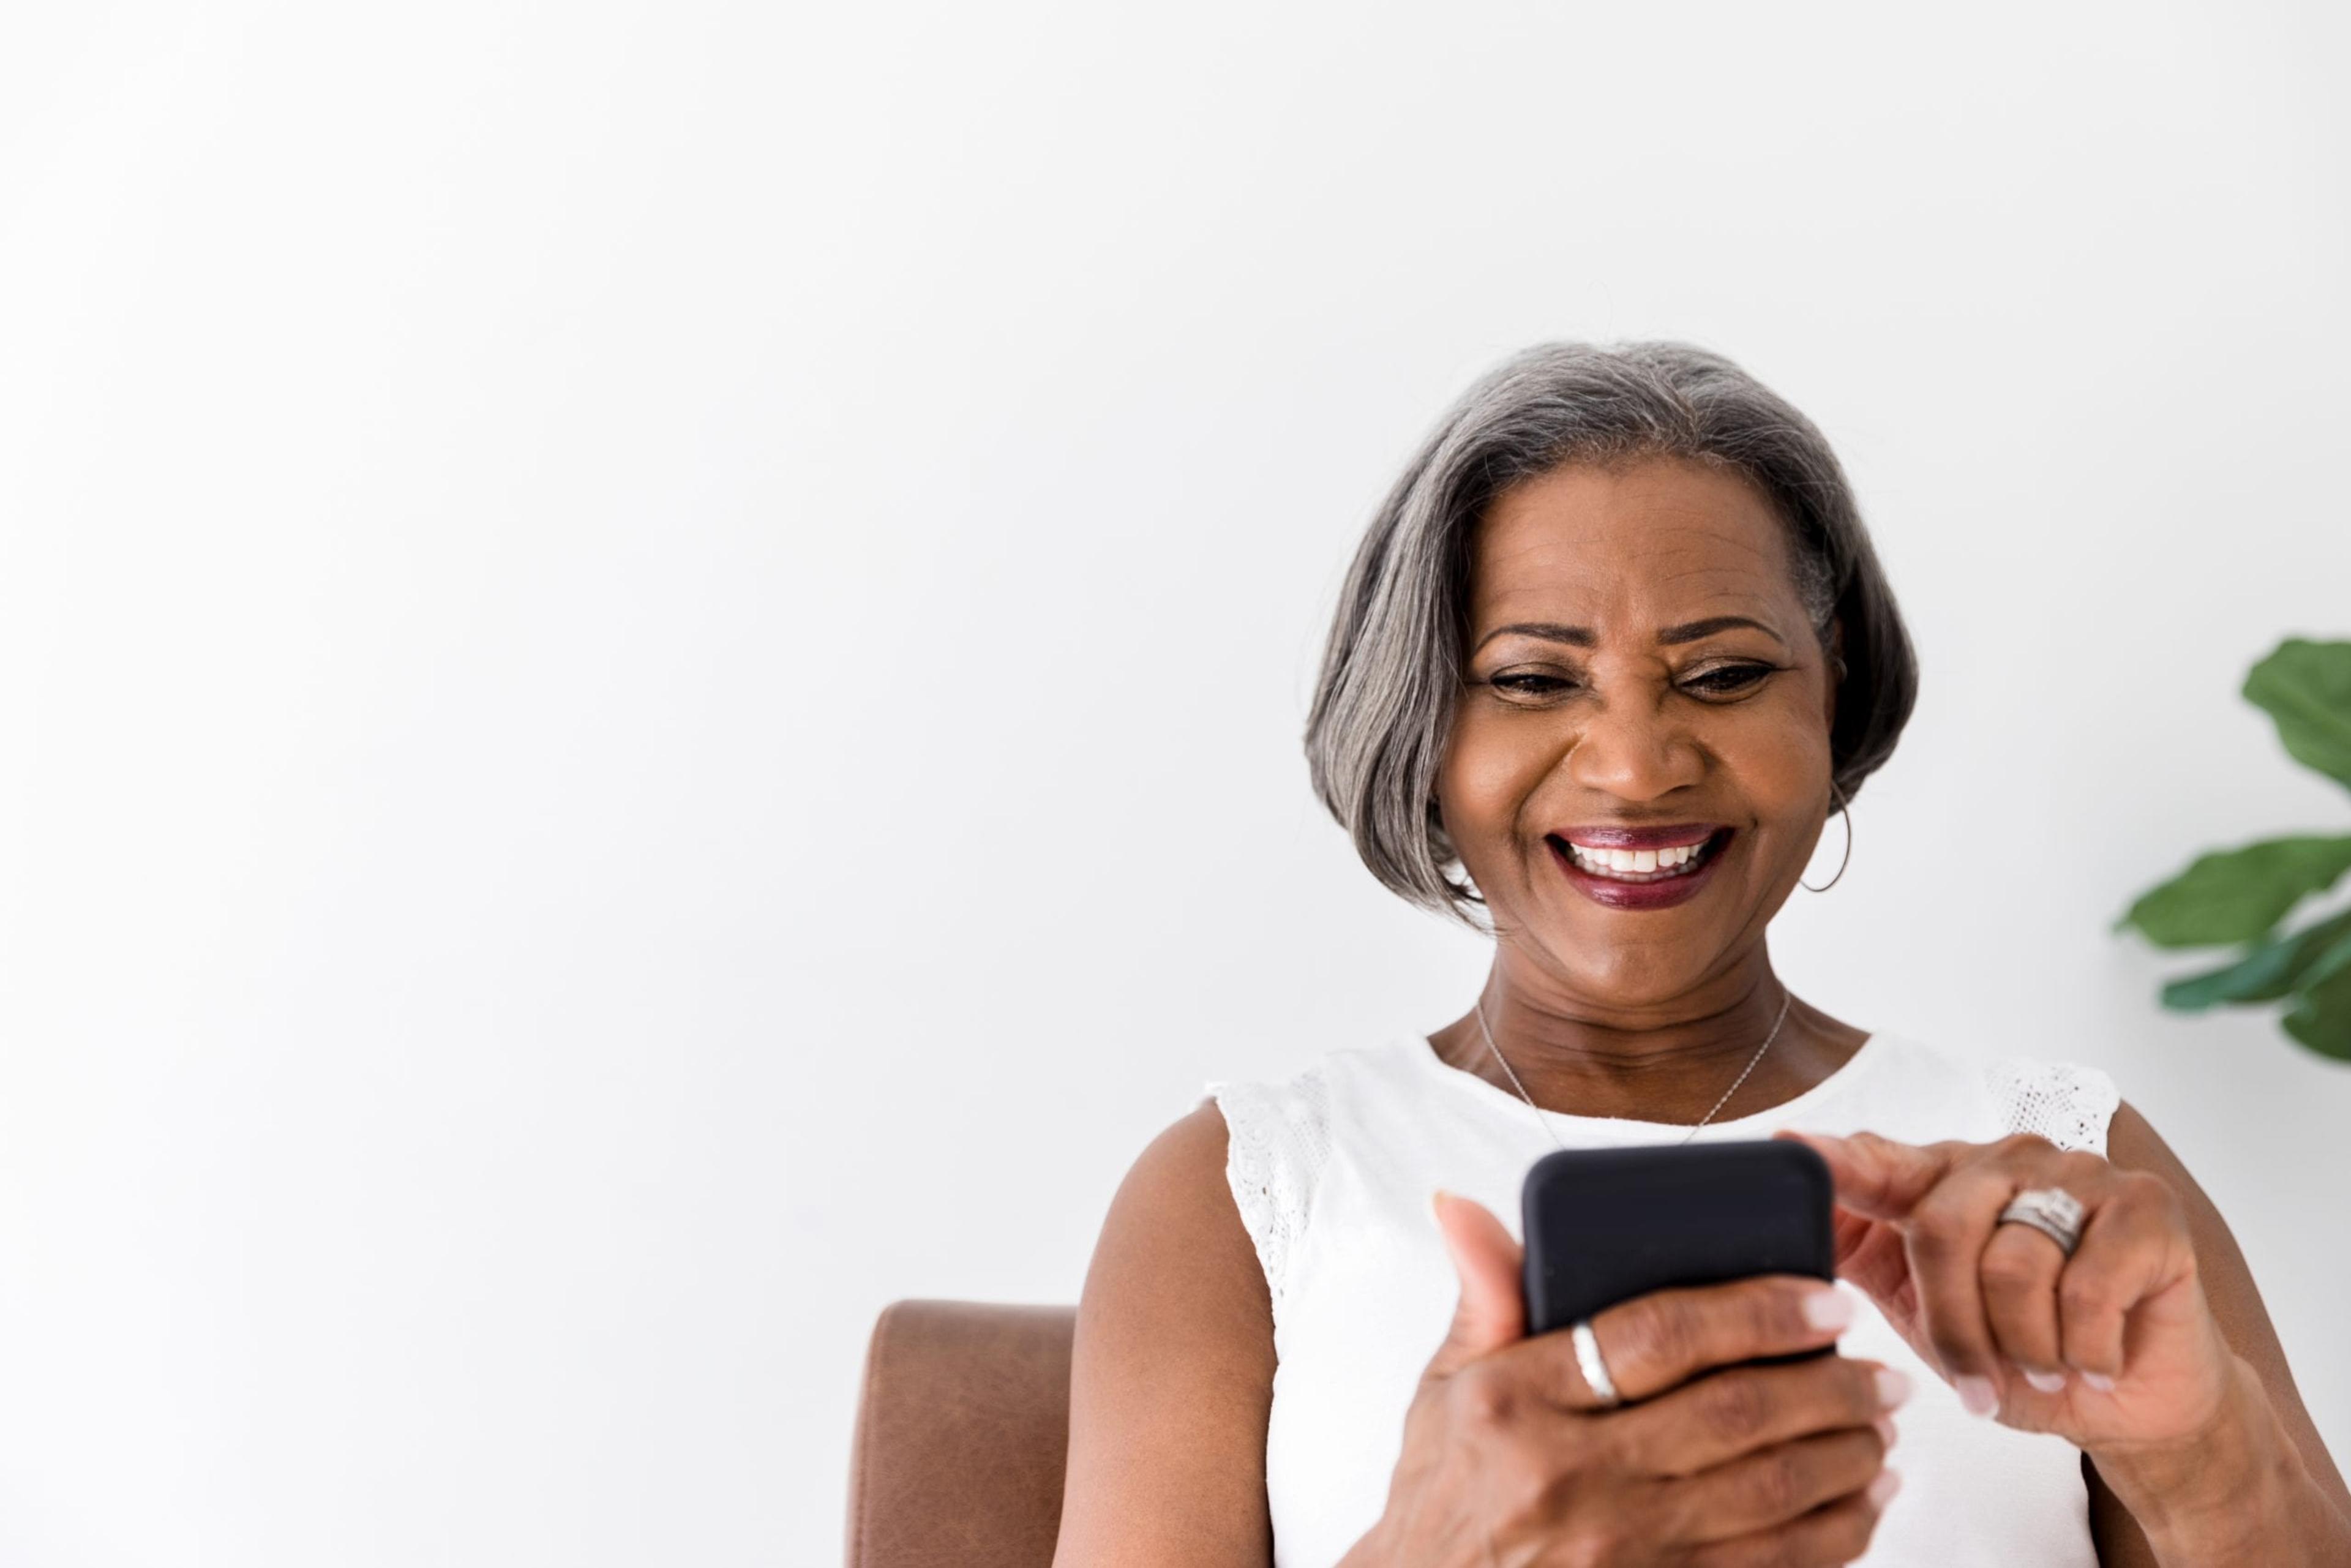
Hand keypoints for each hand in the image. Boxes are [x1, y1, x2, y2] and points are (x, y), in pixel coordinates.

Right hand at [1345, 1191, 1905, 1567]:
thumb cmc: (1443, 1491)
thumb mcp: (1443, 1388)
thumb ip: (1482, 1296)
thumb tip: (1460, 1203)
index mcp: (1519, 1401)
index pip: (1660, 1335)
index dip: (1757, 1309)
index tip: (1824, 1298)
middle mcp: (1570, 1474)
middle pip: (1735, 1413)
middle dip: (1829, 1385)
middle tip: (1879, 1370)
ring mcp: (1617, 1549)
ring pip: (1768, 1492)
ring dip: (1845, 1456)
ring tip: (1881, 1426)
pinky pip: (1771, 1566)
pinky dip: (1835, 1534)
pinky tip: (1864, 1501)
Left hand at [1773, 1129, 2234, 1451]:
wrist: (2133, 1403)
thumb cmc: (2020, 1353)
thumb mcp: (1924, 1312)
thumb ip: (1865, 1256)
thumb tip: (1791, 1225)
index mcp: (1947, 1179)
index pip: (1880, 1161)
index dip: (1836, 1160)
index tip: (1786, 1149)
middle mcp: (2010, 1159)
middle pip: (1941, 1228)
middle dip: (1954, 1326)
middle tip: (1982, 1379)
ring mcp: (2081, 1174)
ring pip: (2012, 1266)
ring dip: (2025, 1347)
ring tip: (2047, 1365)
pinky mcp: (2148, 1208)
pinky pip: (2087, 1288)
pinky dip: (2085, 1348)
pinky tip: (2097, 1359)